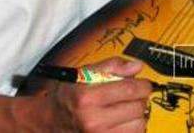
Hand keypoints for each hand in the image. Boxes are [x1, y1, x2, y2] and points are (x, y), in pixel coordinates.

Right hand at [21, 57, 151, 131]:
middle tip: (132, 96)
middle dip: (139, 99)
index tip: (143, 84)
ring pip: (139, 125)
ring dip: (137, 116)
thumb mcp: (82, 74)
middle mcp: (93, 121)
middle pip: (137, 108)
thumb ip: (111, 66)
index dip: (143, 85)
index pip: (129, 90)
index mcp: (87, 98)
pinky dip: (132, 128)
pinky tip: (123, 122)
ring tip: (126, 110)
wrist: (50, 122)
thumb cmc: (68, 97)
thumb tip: (136, 67)